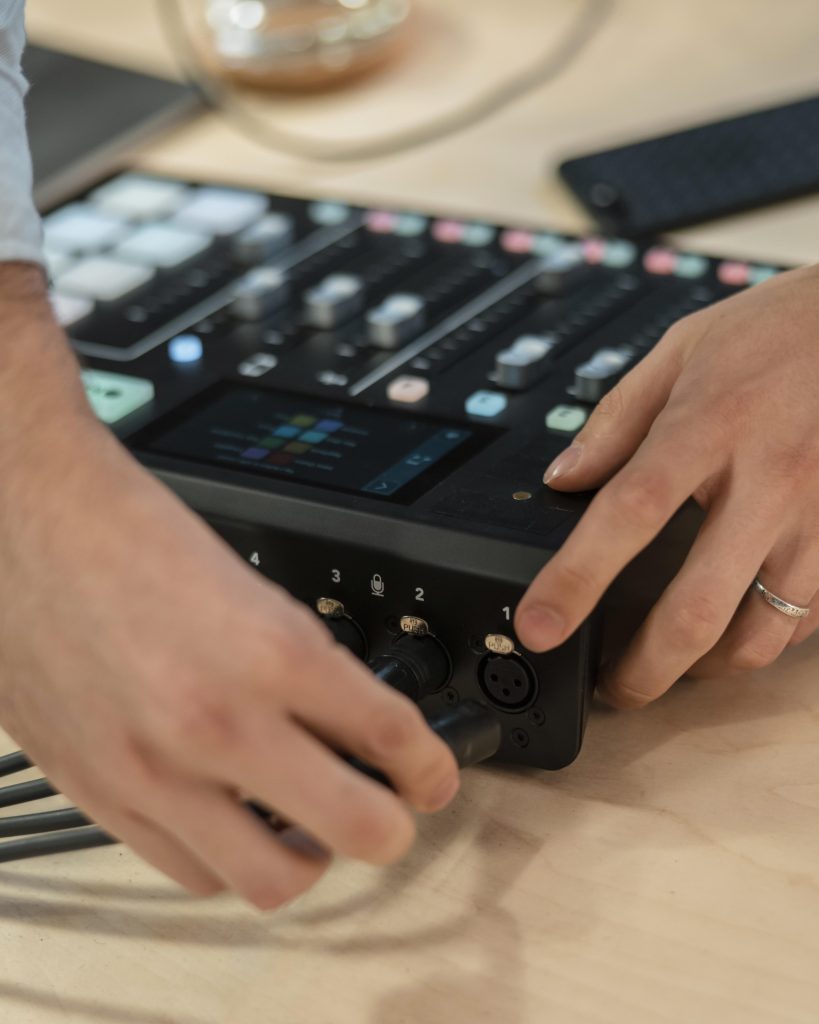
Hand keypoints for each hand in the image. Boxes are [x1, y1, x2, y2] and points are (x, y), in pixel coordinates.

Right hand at [0, 270, 458, 906]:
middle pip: (361, 830)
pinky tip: (235, 824)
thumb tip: (353, 721)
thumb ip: (306, 664)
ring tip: (311, 825)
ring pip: (276, 879)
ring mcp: (157, 771)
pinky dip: (231, 860)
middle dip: (395, 825)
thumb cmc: (131, 535)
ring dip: (311, 857)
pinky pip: (192, 871)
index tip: (433, 773)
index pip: (394, 737)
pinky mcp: (103, 793)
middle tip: (393, 808)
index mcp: (271, 651)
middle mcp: (218, 722)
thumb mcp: (252, 585)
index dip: (432, 766)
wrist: (29, 522)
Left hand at [516, 263, 818, 707]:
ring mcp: (818, 515)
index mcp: (708, 426)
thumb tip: (564, 476)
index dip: (577, 579)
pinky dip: (768, 636)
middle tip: (615, 689)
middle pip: (698, 605)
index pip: (628, 514)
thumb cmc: (780, 330)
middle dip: (647, 668)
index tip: (540, 625)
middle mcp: (767, 479)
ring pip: (762, 630)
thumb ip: (617, 418)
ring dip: (709, 666)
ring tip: (674, 665)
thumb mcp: (683, 349)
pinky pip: (808, 616)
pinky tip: (739, 629)